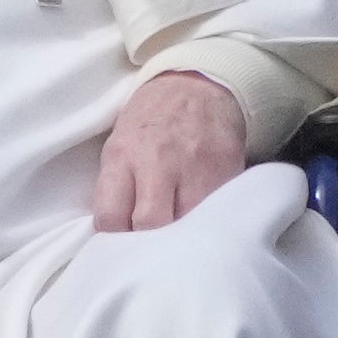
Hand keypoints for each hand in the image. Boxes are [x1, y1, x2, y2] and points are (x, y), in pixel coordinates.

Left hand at [89, 67, 246, 230]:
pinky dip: (208, 226)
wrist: (197, 87)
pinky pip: (217, 215)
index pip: (110, 216)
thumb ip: (116, 187)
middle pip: (150, 225)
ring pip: (187, 226)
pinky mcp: (227, 174)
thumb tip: (114, 233)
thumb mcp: (119, 144)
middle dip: (149, 246)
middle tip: (151, 250)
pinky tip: (202, 226)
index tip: (121, 246)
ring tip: (177, 243)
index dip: (114, 240)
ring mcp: (196, 170)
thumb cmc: (150, 122)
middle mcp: (158, 164)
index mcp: (123, 156)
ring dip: (181, 240)